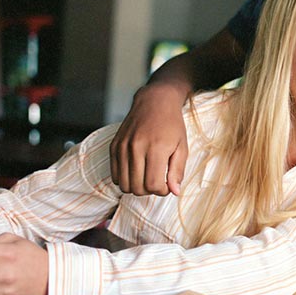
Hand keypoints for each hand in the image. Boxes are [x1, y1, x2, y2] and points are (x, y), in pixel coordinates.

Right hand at [110, 82, 189, 196]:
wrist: (154, 102)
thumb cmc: (172, 125)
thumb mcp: (182, 147)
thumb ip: (177, 171)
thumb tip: (174, 192)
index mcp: (156, 148)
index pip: (153, 185)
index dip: (162, 191)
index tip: (167, 184)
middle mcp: (136, 147)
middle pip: (137, 188)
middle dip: (149, 190)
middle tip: (158, 180)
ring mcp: (122, 147)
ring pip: (124, 185)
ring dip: (136, 187)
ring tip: (147, 176)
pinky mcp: (113, 146)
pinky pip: (114, 175)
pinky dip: (125, 179)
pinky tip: (136, 171)